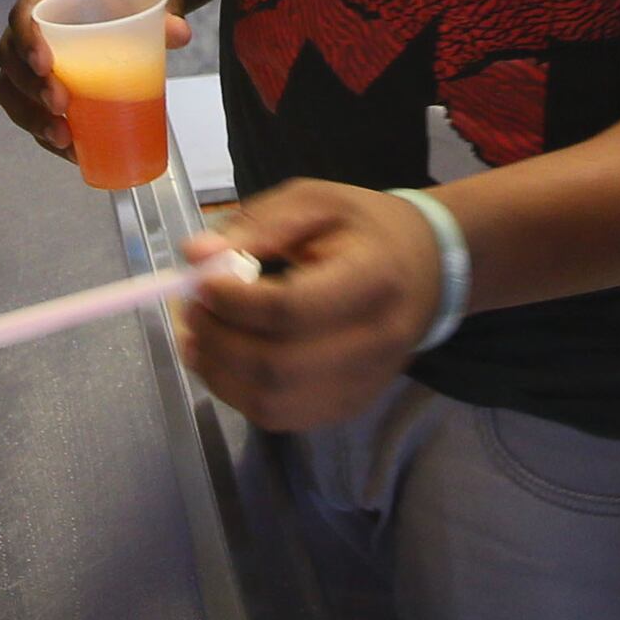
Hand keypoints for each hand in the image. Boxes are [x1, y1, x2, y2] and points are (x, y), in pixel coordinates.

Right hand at [0, 0, 187, 160]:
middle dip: (29, 87)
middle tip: (60, 106)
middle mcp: (33, 20)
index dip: (27, 40)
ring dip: (30, 117)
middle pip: (10, 56)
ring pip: (11, 88)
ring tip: (62, 137)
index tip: (46, 66)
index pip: (24, 12)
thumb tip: (179, 33)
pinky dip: (44, 132)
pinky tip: (70, 149)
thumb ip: (163, 13)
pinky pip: (29, 109)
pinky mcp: (42, 81)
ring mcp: (33, 53)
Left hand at [175, 180, 443, 430]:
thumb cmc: (367, 229)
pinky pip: (280, 417)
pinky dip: (239, 393)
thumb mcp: (316, 202)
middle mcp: (374, 342)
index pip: (291, 308)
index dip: (233, 301)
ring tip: (197, 337)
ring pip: (272, 403)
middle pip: (277, 365)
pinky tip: (224, 360)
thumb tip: (195, 254)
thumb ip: (257, 224)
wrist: (429, 270)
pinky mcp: (349, 406)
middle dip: (217, 340)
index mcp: (373, 279)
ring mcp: (363, 383)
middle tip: (190, 309)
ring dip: (219, 373)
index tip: (201, 280)